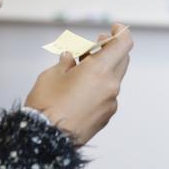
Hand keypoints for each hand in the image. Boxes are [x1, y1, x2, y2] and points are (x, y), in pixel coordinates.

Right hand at [25, 24, 132, 145]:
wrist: (45, 140)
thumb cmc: (46, 104)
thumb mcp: (51, 75)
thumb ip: (66, 62)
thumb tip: (71, 57)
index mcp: (100, 70)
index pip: (123, 44)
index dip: (120, 33)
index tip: (112, 28)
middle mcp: (111, 85)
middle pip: (121, 60)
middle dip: (110, 49)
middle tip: (95, 45)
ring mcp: (110, 103)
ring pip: (113, 79)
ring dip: (103, 70)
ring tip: (81, 69)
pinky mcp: (106, 117)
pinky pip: (107, 96)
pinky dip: (99, 88)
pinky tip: (80, 91)